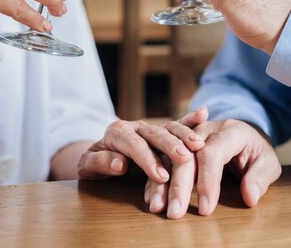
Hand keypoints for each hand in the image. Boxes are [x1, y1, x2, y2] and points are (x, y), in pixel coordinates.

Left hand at [77, 110, 208, 183]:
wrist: (96, 156)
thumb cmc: (93, 164)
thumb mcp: (87, 166)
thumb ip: (100, 162)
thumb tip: (119, 163)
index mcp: (117, 132)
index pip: (133, 145)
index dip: (147, 159)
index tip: (161, 176)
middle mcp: (136, 127)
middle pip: (155, 135)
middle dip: (170, 146)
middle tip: (185, 159)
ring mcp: (150, 128)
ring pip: (169, 130)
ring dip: (185, 137)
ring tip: (199, 146)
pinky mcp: (162, 132)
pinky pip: (177, 124)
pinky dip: (190, 119)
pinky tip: (204, 114)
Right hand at [145, 108, 280, 218]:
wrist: (244, 134)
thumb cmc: (256, 151)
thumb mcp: (268, 162)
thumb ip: (260, 178)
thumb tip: (249, 196)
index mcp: (230, 131)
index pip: (212, 154)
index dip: (207, 182)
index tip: (205, 208)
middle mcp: (206, 129)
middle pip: (186, 155)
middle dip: (179, 186)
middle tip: (176, 213)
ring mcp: (189, 135)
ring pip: (169, 156)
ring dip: (161, 183)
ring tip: (157, 207)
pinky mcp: (179, 144)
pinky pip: (163, 159)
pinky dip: (156, 179)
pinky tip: (152, 197)